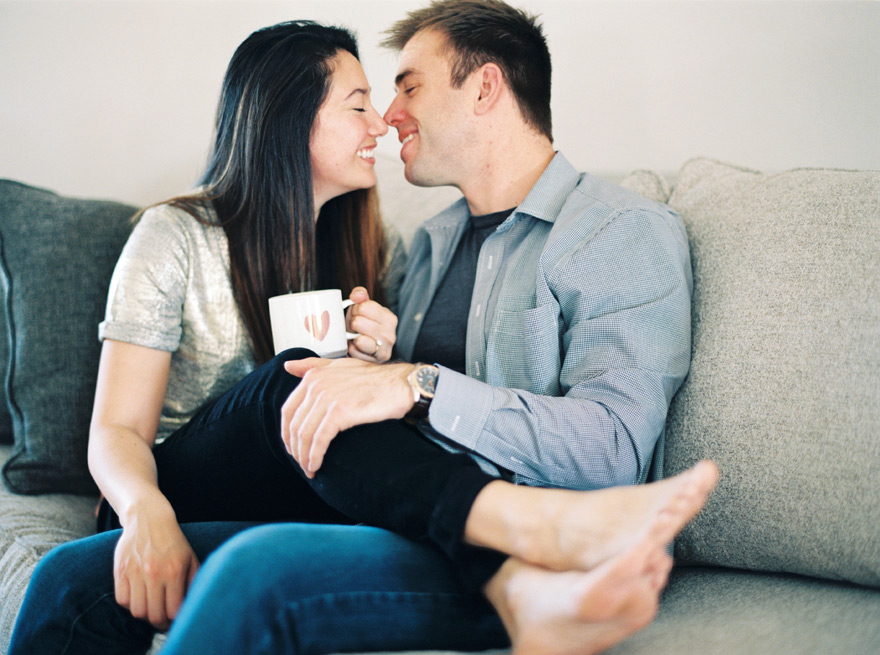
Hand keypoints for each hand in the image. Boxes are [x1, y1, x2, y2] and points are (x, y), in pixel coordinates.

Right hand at [113, 507, 199, 629]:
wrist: (148, 519)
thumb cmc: (173, 541)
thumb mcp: (190, 558)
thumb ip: (193, 581)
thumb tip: (192, 604)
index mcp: (174, 571)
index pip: (173, 610)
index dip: (175, 620)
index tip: (175, 619)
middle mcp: (154, 573)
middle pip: (153, 615)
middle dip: (159, 622)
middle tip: (162, 619)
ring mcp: (135, 572)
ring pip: (136, 611)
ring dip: (144, 614)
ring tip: (150, 608)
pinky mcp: (120, 570)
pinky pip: (121, 600)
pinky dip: (130, 604)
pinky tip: (138, 597)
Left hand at [282, 357, 415, 476]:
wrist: (401, 384)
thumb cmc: (375, 378)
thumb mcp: (340, 366)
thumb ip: (313, 366)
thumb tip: (288, 366)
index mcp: (314, 376)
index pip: (288, 409)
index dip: (287, 432)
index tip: (293, 446)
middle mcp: (316, 385)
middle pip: (295, 424)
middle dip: (294, 447)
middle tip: (300, 462)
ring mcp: (327, 398)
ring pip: (305, 434)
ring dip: (303, 456)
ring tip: (308, 468)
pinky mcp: (339, 412)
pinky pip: (319, 440)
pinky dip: (314, 456)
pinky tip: (316, 466)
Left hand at [345, 287, 396, 362]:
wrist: (365, 350)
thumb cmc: (363, 326)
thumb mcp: (363, 308)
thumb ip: (361, 295)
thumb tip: (357, 295)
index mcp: (390, 318)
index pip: (364, 307)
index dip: (355, 310)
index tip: (357, 315)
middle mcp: (391, 334)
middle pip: (358, 322)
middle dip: (352, 324)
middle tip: (354, 328)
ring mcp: (385, 349)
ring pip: (358, 339)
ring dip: (351, 338)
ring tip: (355, 338)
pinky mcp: (375, 361)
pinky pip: (355, 351)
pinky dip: (351, 349)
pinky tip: (357, 348)